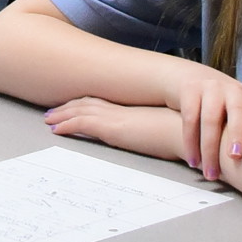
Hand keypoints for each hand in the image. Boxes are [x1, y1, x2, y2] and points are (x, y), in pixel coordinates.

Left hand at [45, 97, 181, 159]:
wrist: (194, 132)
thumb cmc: (189, 135)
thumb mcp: (169, 133)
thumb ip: (157, 133)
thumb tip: (158, 138)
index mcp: (135, 110)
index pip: (104, 103)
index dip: (86, 104)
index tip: (73, 106)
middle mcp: (123, 110)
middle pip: (88, 104)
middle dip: (68, 107)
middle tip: (51, 111)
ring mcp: (117, 117)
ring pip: (81, 112)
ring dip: (62, 115)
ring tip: (48, 119)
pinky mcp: (114, 128)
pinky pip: (83, 123)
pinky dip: (67, 125)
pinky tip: (56, 129)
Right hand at [168, 64, 241, 180]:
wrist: (189, 79)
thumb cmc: (223, 104)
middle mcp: (235, 90)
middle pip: (239, 111)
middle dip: (238, 133)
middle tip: (235, 157)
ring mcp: (212, 88)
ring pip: (210, 119)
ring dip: (209, 149)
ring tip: (211, 174)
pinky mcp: (191, 90)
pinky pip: (190, 119)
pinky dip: (190, 142)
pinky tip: (194, 161)